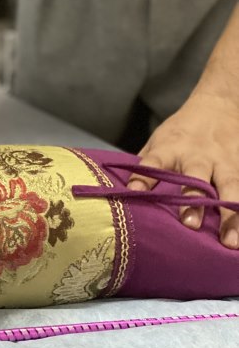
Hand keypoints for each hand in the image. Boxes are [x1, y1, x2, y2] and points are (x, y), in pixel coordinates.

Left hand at [128, 91, 238, 248]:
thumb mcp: (158, 141)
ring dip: (231, 215)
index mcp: (171, 148)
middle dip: (194, 202)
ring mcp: (224, 163)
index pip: (154, 161)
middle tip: (190, 224)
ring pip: (230, 187)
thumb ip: (145, 166)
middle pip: (196, 178)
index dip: (144, 176)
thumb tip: (120, 192)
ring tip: (230, 242)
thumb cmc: (181, 132)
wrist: (219, 106)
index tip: (134, 190)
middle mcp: (198, 156)